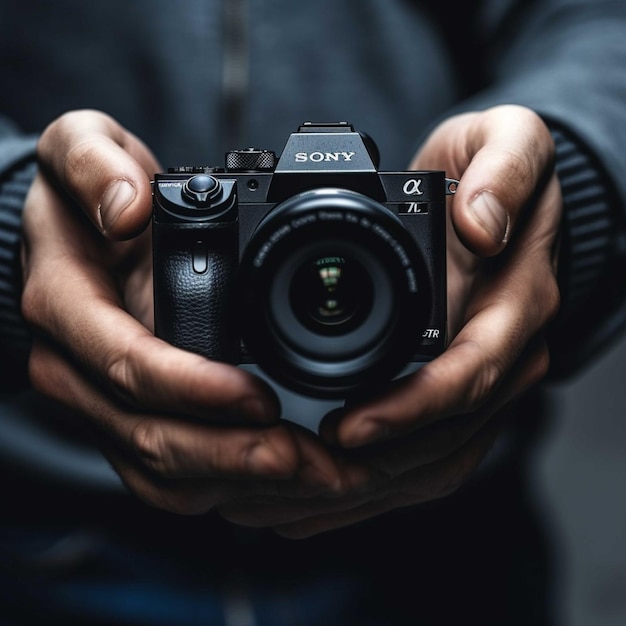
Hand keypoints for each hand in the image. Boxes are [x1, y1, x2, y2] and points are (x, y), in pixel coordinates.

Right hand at [21, 110, 349, 513]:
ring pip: (162, 468)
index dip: (194, 388)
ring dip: (237, 478)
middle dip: (232, 454)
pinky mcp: (128, 418)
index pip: (128, 365)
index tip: (260, 395)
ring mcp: (101, 401)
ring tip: (310, 473)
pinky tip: (276, 474)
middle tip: (306, 459)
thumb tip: (128, 209)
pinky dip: (223, 481)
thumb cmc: (81, 195)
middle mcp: (78, 367)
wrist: (73, 234)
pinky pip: (169, 473)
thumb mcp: (80, 147)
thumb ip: (95, 163)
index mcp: (68, 306)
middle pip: (150, 435)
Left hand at [217, 105, 561, 535]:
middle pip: (444, 434)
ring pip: (433, 457)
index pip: (468, 373)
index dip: (409, 407)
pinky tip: (326, 493)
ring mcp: (487, 378)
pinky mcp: (463, 391)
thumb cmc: (498, 171)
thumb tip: (481, 228)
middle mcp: (507, 352)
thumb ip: (504, 172)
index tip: (345, 426)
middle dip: (372, 464)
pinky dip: (379, 478)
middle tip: (295, 477)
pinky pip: (429, 452)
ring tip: (291, 502)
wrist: (502, 198)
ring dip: (367, 484)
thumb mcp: (509, 140)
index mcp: (517, 300)